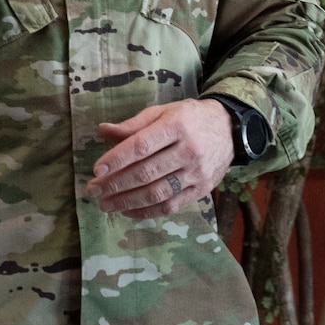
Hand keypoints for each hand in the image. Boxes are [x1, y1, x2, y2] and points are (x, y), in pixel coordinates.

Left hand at [88, 98, 234, 215]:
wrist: (230, 130)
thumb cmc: (190, 118)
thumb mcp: (163, 112)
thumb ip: (133, 124)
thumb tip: (102, 131)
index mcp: (176, 126)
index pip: (141, 146)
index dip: (116, 160)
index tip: (96, 170)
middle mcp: (188, 150)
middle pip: (146, 173)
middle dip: (115, 184)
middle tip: (93, 190)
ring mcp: (196, 173)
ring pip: (157, 193)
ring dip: (127, 201)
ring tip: (105, 204)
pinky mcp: (201, 190)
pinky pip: (171, 206)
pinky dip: (146, 212)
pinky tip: (128, 210)